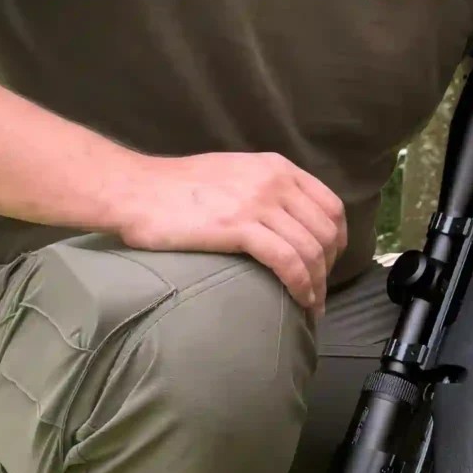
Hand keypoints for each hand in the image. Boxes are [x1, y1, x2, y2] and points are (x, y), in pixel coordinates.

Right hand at [110, 151, 346, 311]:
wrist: (135, 190)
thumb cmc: (176, 188)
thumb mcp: (233, 173)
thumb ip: (263, 189)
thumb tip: (285, 220)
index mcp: (277, 167)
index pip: (330, 205)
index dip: (337, 239)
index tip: (329, 263)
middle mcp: (275, 182)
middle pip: (325, 231)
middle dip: (329, 266)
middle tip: (318, 290)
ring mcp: (258, 203)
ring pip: (310, 249)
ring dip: (317, 283)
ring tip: (312, 306)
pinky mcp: (239, 228)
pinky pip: (288, 261)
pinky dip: (301, 286)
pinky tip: (300, 302)